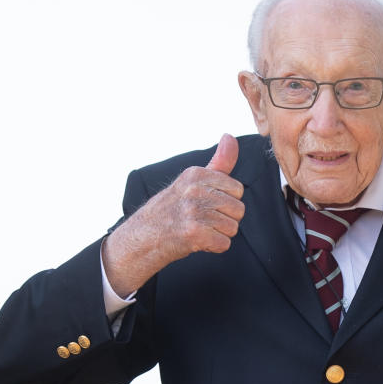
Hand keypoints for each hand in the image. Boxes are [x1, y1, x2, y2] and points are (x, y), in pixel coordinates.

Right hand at [102, 134, 244, 296]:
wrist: (144, 236)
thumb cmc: (173, 208)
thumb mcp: (193, 180)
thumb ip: (219, 161)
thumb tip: (230, 136)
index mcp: (196, 174)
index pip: (237, 189)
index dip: (226, 201)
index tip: (205, 204)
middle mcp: (194, 189)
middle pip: (239, 210)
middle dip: (224, 219)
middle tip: (202, 220)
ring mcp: (193, 211)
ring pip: (232, 227)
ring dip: (218, 234)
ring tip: (199, 229)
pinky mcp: (194, 233)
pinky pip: (224, 243)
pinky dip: (213, 247)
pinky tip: (196, 241)